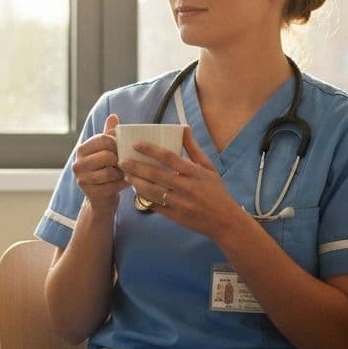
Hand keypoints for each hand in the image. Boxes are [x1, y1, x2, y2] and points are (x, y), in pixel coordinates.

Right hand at [72, 114, 128, 214]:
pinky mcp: (90, 193)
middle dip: (120, 159)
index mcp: (81, 149)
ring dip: (122, 172)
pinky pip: (113, 186)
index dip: (117, 142)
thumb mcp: (106, 150)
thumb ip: (108, 134)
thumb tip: (113, 116)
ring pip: (110, 172)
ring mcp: (82, 179)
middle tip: (127, 162)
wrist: (101, 198)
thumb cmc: (105, 170)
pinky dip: (123, 184)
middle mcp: (78, 163)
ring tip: (126, 172)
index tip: (124, 147)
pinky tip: (126, 182)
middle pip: (107, 155)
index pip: (103, 139)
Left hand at [120, 126, 243, 237]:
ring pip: (152, 191)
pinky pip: (155, 206)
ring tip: (126, 175)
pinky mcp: (175, 216)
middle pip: (156, 174)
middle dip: (136, 167)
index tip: (137, 144)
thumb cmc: (216, 191)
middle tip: (122, 161)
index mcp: (194, 172)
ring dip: (137, 182)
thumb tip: (183, 127)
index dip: (151, 150)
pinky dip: (144, 198)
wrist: (225, 221)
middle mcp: (185, 187)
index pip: (169, 157)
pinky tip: (137, 191)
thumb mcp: (208, 167)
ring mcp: (179, 203)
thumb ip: (193, 148)